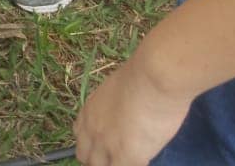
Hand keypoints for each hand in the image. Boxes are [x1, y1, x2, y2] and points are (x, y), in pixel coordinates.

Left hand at [74, 60, 191, 165]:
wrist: (154, 78)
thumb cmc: (142, 76)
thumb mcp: (117, 90)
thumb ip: (114, 106)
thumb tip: (124, 113)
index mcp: (88, 112)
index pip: (80, 137)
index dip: (92, 145)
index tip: (105, 147)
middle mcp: (91, 130)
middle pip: (85, 157)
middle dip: (98, 160)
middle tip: (116, 158)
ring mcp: (107, 145)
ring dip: (113, 165)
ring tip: (128, 161)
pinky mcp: (127, 156)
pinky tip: (144, 160)